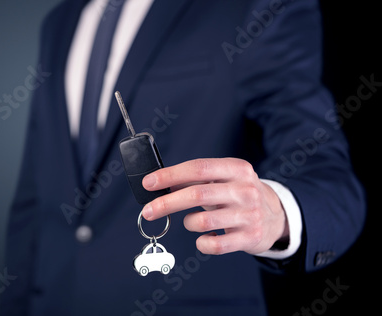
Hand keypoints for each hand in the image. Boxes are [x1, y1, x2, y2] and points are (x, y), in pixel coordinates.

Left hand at [141, 158, 288, 254]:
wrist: (276, 216)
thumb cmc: (238, 195)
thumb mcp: (223, 179)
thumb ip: (194, 179)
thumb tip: (158, 182)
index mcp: (237, 169)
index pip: (198, 168)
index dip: (170, 175)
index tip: (149, 183)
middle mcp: (245, 190)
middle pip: (197, 194)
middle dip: (166, 203)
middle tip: (148, 211)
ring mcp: (249, 215)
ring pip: (203, 222)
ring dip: (188, 223)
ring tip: (191, 221)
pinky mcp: (250, 237)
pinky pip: (214, 245)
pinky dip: (202, 243)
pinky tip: (204, 238)